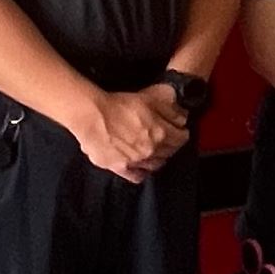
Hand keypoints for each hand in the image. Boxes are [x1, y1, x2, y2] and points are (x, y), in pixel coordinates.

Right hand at [75, 89, 190, 183]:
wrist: (92, 116)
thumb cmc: (119, 105)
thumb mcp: (150, 98)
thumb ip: (170, 109)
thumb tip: (182, 117)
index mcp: (162, 134)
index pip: (182, 138)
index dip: (181, 132)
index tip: (179, 129)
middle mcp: (151, 151)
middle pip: (170, 152)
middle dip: (170, 144)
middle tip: (165, 138)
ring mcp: (136, 162)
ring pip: (156, 165)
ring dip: (158, 158)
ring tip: (153, 150)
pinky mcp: (119, 168)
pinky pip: (137, 176)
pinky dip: (141, 171)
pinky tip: (140, 165)